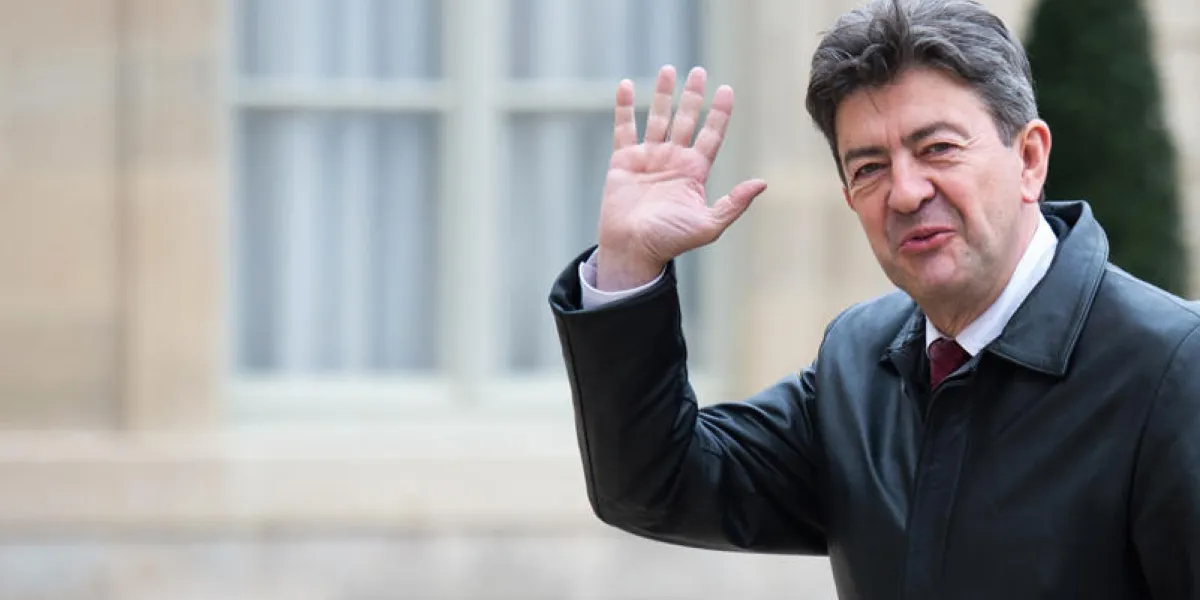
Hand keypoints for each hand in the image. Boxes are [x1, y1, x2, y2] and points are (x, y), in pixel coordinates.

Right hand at [595, 65, 766, 290]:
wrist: (632, 249)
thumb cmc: (670, 241)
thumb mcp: (709, 225)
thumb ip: (734, 204)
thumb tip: (762, 183)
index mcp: (694, 172)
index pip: (710, 135)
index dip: (719, 113)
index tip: (727, 90)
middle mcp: (673, 160)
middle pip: (686, 120)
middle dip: (693, 96)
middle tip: (699, 71)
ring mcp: (648, 158)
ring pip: (658, 118)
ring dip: (663, 94)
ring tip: (669, 69)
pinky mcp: (623, 161)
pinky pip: (624, 128)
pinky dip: (625, 108)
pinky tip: (627, 86)